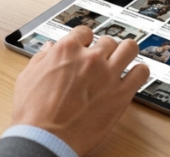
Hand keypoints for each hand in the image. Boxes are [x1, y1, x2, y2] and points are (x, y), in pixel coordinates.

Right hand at [11, 27, 149, 155]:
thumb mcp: (28, 77)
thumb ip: (41, 59)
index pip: (84, 31)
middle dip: (105, 49)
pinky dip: (139, 72)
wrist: (45, 139)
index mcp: (66, 50)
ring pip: (129, 48)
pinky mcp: (121, 94)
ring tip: (123, 61)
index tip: (87, 46)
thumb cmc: (34, 113)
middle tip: (102, 60)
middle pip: (108, 40)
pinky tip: (134, 76)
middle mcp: (90, 58)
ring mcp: (108, 74)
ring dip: (126, 53)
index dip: (85, 39)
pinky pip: (141, 73)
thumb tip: (48, 50)